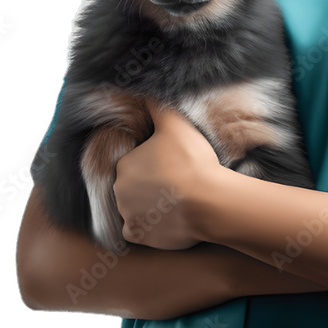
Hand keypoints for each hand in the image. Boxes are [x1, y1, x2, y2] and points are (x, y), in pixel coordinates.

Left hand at [113, 97, 223, 249]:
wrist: (207, 201)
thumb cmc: (191, 160)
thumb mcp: (175, 123)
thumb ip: (157, 105)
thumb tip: (143, 91)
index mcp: (124, 164)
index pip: (135, 160)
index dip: (153, 159)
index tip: (172, 161)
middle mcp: (119, 192)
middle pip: (133, 184)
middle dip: (149, 182)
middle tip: (176, 178)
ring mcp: (128, 216)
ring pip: (135, 207)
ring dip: (149, 204)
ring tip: (175, 198)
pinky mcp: (140, 236)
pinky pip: (140, 230)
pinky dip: (151, 225)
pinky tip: (168, 217)